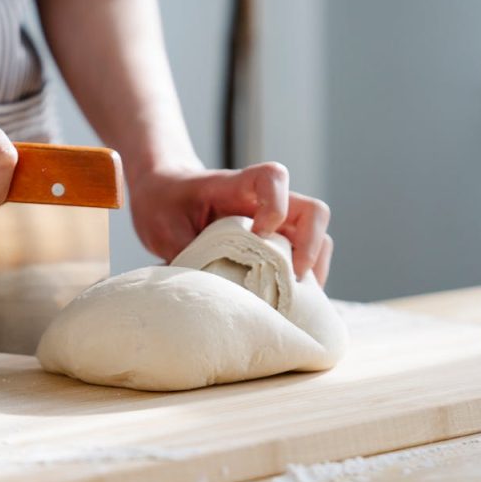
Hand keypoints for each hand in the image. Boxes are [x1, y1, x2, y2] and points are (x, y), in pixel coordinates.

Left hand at [129, 163, 333, 284]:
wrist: (163, 194)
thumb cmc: (164, 202)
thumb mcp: (163, 226)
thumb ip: (183, 253)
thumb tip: (202, 293)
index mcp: (237, 186)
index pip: (273, 178)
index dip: (275, 205)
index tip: (259, 233)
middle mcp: (264, 203)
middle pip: (312, 212)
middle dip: (311, 246)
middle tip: (294, 278)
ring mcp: (274, 224)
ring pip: (317, 238)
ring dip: (313, 269)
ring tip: (296, 300)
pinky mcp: (272, 245)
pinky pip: (304, 260)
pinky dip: (303, 282)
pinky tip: (287, 303)